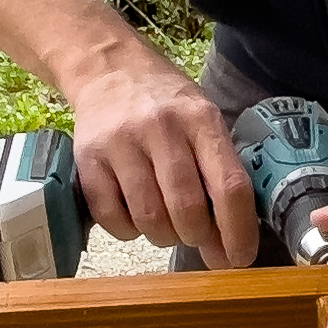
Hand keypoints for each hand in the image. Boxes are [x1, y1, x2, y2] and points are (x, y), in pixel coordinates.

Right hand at [66, 54, 257, 266]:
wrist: (108, 69)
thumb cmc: (165, 103)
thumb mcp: (203, 120)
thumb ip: (218, 171)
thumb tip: (232, 240)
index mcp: (201, 119)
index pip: (229, 186)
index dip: (238, 231)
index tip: (239, 258)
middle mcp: (161, 128)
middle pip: (187, 210)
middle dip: (197, 237)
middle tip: (196, 236)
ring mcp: (121, 143)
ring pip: (150, 218)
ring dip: (163, 236)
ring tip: (166, 224)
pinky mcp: (88, 159)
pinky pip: (112, 217)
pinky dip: (128, 231)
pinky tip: (135, 217)